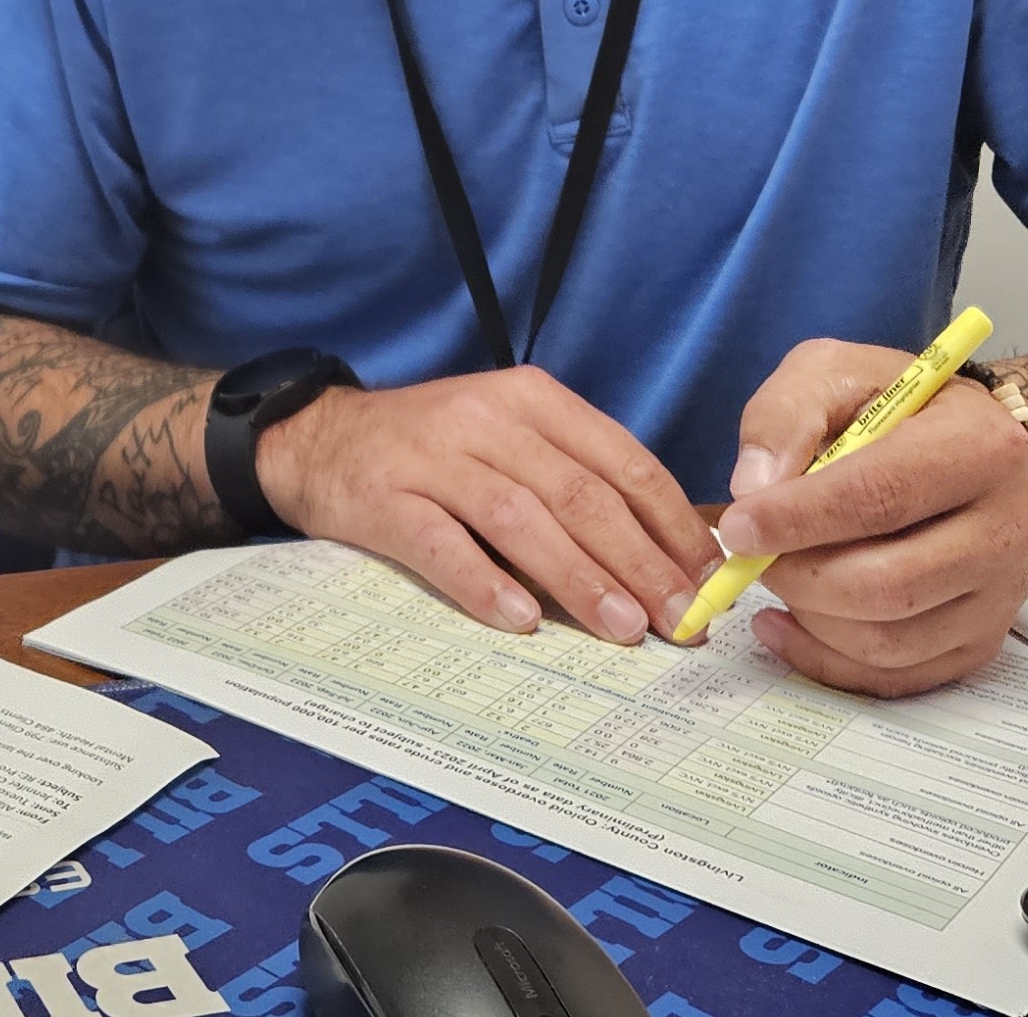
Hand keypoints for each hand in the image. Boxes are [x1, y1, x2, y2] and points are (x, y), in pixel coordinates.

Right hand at [253, 366, 718, 643]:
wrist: (317, 439)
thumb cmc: (433, 450)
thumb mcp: (510, 440)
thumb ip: (577, 480)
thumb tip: (666, 556)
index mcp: (533, 400)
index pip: (622, 461)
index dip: (671, 524)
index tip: (709, 581)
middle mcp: (487, 421)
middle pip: (581, 494)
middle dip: (641, 562)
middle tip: (682, 621)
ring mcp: (433, 459)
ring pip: (522, 519)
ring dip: (579, 578)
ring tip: (623, 627)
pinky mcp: (384, 500)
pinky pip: (442, 546)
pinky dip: (484, 585)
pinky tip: (522, 622)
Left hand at [710, 338, 1027, 695]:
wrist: (966, 445)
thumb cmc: (893, 406)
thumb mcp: (831, 373)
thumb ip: (785, 416)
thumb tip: (753, 489)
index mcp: (982, 446)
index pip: (881, 496)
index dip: (797, 519)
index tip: (737, 525)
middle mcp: (1010, 528)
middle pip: (888, 583)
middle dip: (798, 576)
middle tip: (749, 557)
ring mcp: (1002, 594)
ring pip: (889, 641)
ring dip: (809, 618)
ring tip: (773, 578)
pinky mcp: (982, 639)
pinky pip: (896, 676)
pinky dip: (825, 659)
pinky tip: (785, 622)